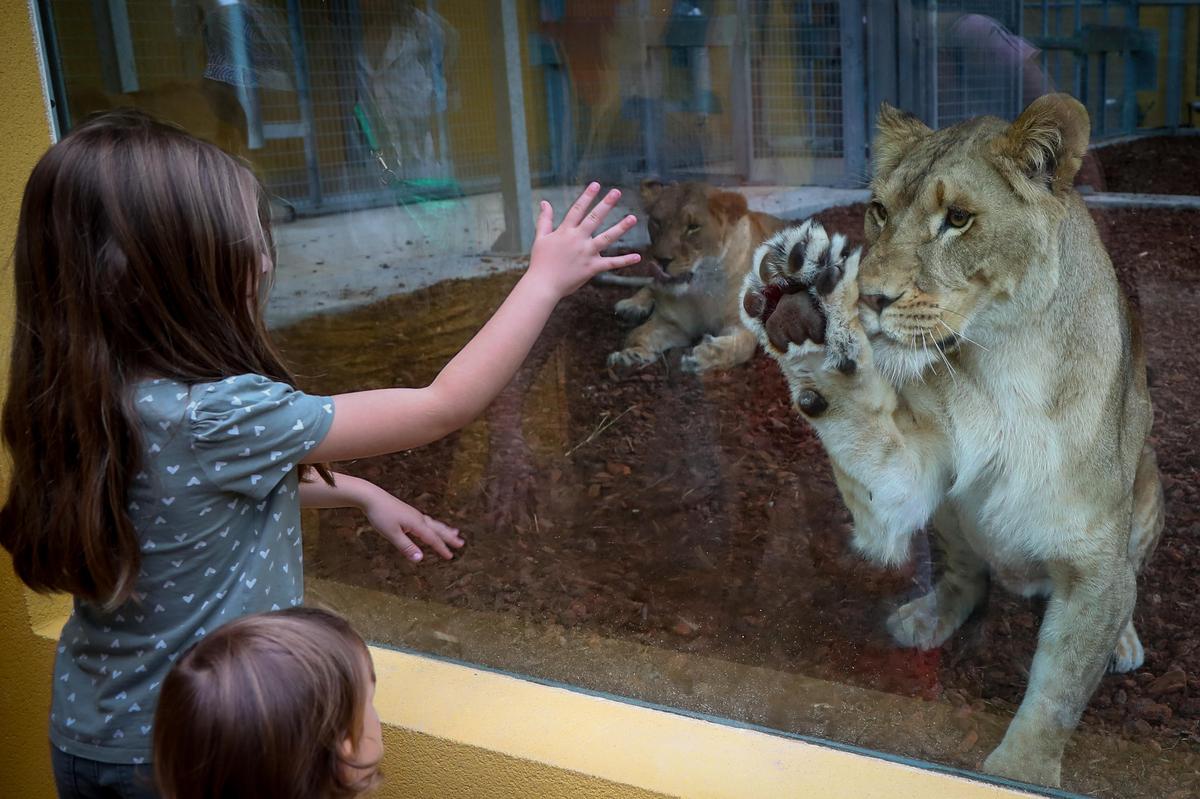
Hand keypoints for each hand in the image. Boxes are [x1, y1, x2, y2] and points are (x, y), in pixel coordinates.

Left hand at [359, 486, 464, 561]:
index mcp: (417, 524)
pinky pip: (428, 521)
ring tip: (455, 532)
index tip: (451, 557)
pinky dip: (435, 525)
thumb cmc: (380, 515)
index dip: (442, 548)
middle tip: (462, 543)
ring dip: (445, 530)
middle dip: (449, 537)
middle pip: (438, 529)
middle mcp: (419, 518)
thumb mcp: (392, 534)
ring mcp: (414, 515)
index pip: (432, 539)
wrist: (371, 497)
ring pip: (434, 524)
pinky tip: (432, 526)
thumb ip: (406, 547)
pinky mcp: (409, 513)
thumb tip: (420, 559)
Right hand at [527, 183, 640, 298]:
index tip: (596, 184)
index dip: (587, 196)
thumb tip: (545, 202)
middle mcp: (578, 240)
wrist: (543, 285)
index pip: (577, 210)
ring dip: (620, 228)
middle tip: (617, 192)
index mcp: (565, 232)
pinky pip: (611, 263)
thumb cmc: (540, 262)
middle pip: (594, 218)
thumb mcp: (541, 238)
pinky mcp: (592, 267)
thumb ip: (545, 220)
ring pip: (607, 238)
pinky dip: (624, 261)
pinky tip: (638, 257)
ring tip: (632, 218)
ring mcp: (586, 253)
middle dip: (606, 204)